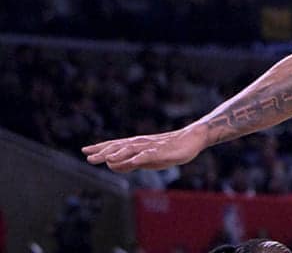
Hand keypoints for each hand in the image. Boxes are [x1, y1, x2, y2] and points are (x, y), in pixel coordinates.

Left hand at [82, 125, 205, 172]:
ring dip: (121, 153)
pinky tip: (136, 159)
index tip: (85, 150)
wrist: (194, 138)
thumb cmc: (170, 149)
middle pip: (121, 146)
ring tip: (108, 158)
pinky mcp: (166, 151)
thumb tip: (111, 165)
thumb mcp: (147, 159)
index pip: (116, 145)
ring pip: (135, 149)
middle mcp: (143, 144)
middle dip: (105, 152)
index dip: (101, 148)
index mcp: (137, 146)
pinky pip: (153, 154)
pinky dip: (143, 156)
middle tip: (88, 156)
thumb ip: (129, 162)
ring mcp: (154, 147)